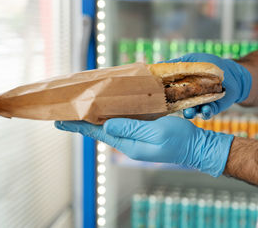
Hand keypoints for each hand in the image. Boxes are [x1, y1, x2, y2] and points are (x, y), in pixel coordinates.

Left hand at [55, 116, 232, 176]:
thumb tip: (105, 124)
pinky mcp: (144, 132)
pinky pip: (123, 123)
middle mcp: (129, 142)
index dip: (79, 126)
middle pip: (100, 130)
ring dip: (94, 119)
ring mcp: (136, 138)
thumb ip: (131, 129)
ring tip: (80, 111)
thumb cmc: (178, 140)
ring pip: (110, 126)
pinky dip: (111, 116)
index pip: (97, 133)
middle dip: (82, 122)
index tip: (61, 120)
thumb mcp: (155, 133)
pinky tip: (107, 111)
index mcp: (129, 144)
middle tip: (64, 114)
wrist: (196, 146)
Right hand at [166, 53, 251, 118]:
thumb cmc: (208, 63)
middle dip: (175, 106)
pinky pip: (208, 112)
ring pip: (193, 112)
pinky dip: (206, 112)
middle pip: (179, 106)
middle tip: (172, 106)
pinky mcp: (213, 107)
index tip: (158, 98)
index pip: (169, 94)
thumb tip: (155, 66)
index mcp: (180, 88)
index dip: (164, 96)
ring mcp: (200, 104)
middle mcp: (188, 98)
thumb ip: (175, 64)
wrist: (230, 70)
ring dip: (190, 113)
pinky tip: (205, 109)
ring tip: (189, 112)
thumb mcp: (190, 60)